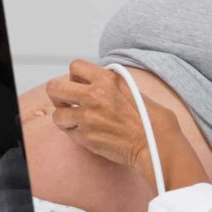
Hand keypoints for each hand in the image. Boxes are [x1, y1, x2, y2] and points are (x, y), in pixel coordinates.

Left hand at [45, 59, 173, 171]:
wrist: (156, 144)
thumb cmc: (151, 119)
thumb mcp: (132, 88)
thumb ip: (111, 83)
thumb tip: (97, 82)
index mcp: (107, 80)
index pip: (75, 67)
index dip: (75, 76)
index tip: (80, 84)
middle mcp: (94, 96)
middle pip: (55, 88)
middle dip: (58, 94)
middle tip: (66, 101)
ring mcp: (87, 117)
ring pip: (57, 113)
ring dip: (64, 116)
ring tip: (75, 119)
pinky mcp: (86, 137)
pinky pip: (67, 132)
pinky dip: (72, 132)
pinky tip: (84, 132)